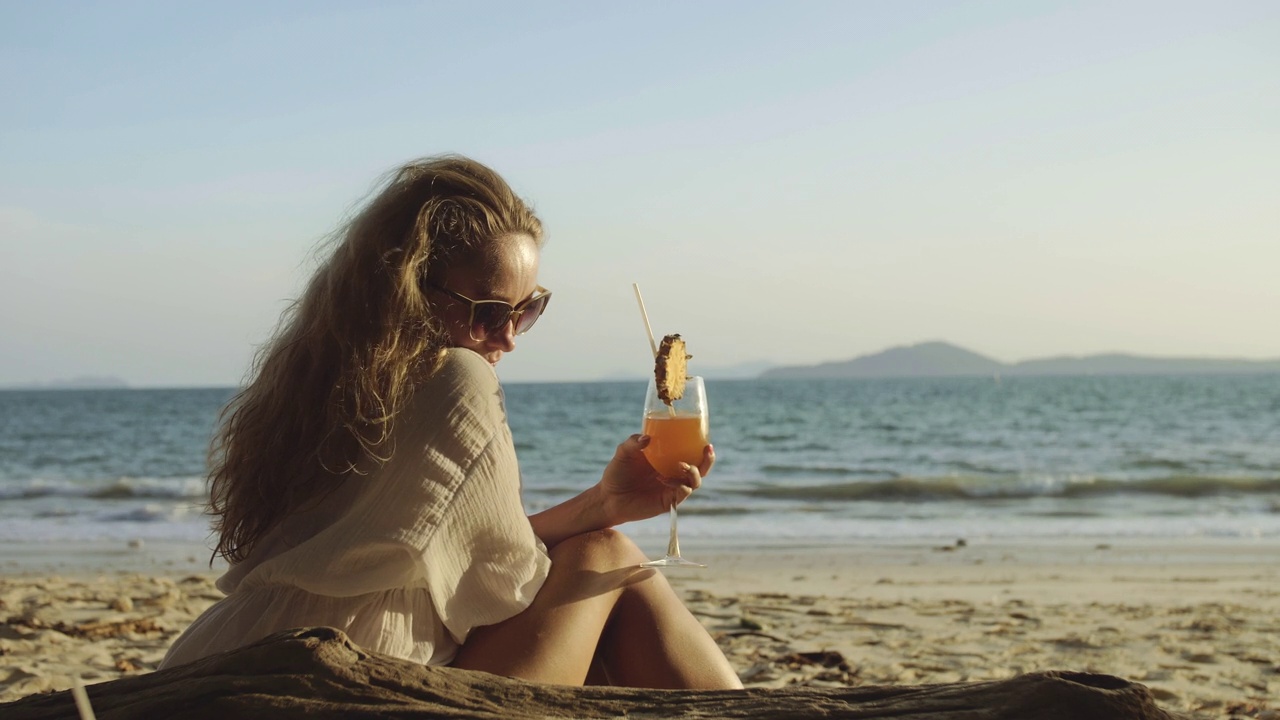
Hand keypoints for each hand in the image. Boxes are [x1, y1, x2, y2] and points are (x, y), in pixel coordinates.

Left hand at [597, 434, 713, 526]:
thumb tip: (647, 438)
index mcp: (667, 459)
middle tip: (707, 450)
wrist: (608, 498)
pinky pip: (683, 493)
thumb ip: (633, 442)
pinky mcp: (668, 501)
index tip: (706, 439)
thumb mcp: (623, 453)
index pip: (690, 452)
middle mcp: (673, 473)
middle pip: (700, 468)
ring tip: (681, 465)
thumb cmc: (617, 473)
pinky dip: (680, 486)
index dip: (701, 447)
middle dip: (708, 460)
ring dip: (693, 472)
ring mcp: (672, 487)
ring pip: (696, 481)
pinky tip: (664, 480)